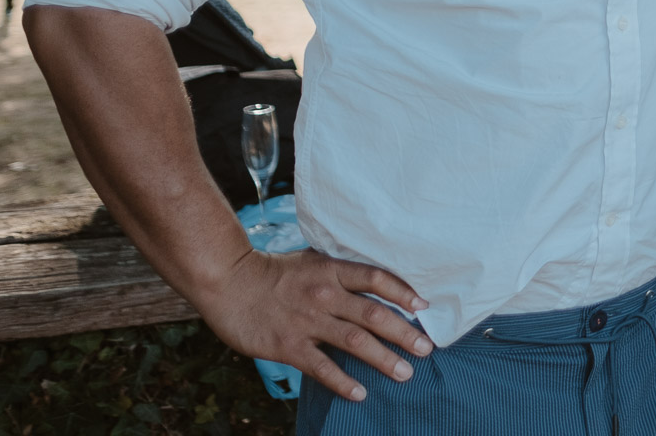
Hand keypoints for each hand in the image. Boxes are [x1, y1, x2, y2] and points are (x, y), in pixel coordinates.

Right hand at [192, 248, 433, 401]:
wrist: (228, 282)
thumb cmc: (272, 273)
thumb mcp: (310, 261)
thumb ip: (339, 270)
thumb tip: (371, 280)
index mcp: (332, 271)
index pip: (376, 279)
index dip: (403, 292)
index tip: (424, 307)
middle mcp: (325, 295)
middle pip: (374, 315)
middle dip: (404, 333)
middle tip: (427, 348)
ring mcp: (307, 321)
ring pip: (355, 342)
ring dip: (384, 359)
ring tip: (406, 373)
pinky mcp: (288, 346)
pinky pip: (322, 367)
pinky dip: (343, 382)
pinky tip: (360, 394)